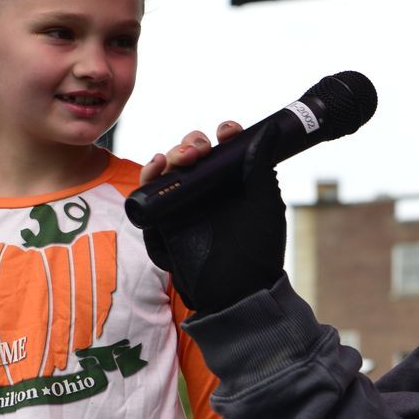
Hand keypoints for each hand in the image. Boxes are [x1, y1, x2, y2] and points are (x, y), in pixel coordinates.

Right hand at [140, 122, 285, 313]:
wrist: (238, 290)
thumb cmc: (258, 249)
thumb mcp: (265, 203)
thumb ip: (261, 166)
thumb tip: (269, 129)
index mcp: (232, 182)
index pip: (222, 149)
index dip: (223, 135)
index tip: (228, 132)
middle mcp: (206, 189)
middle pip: (191, 153)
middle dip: (192, 143)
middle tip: (200, 150)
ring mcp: (184, 204)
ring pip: (169, 168)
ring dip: (171, 155)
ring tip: (180, 157)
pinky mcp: (164, 219)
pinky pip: (149, 193)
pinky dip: (149, 176)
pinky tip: (156, 166)